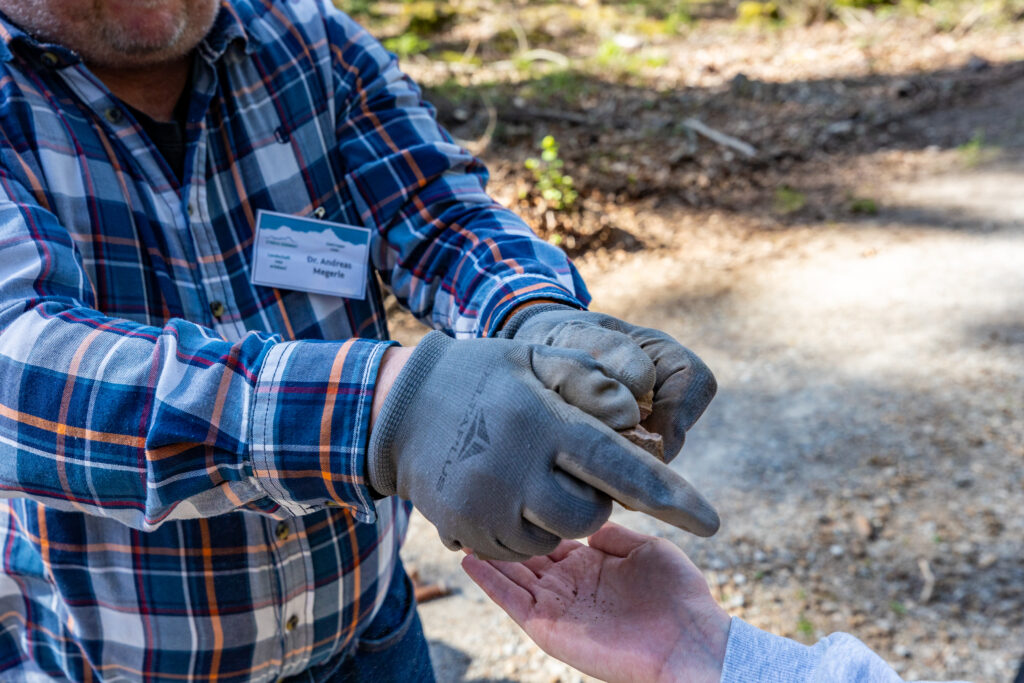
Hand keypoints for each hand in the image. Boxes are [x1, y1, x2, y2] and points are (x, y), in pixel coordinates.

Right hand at [367, 332, 718, 561]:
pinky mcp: (466, 529)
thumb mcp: (536, 356)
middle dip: (596, 497)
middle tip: (572, 466)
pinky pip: (521, 549)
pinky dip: (528, 529)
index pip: (619, 467)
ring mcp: (486, 505)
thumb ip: (591, 381)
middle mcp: (514, 469)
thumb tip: (637, 417)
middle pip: (590, 514)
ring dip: (560, 513)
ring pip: (557, 535)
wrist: (400, 407)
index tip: (711, 522)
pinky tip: (510, 493)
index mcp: (542, 421)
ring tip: (533, 474)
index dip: (670, 496)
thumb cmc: (483, 376)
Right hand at [462, 522, 730, 682]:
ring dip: (487, 553)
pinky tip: (468, 559)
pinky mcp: (547, 626)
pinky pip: (510, 601)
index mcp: (591, 565)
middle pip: (524, 554)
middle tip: (474, 499)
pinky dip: (488, 581)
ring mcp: (556, 606)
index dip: (529, 517)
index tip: (508, 489)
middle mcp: (569, 585)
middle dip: (501, 531)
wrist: (688, 639)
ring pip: (511, 575)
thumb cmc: (678, 595)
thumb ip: (613, 534)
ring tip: (460, 524)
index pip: (549, 538)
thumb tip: (588, 522)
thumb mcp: (647, 548)